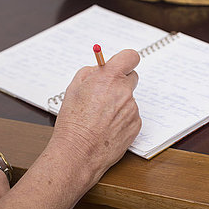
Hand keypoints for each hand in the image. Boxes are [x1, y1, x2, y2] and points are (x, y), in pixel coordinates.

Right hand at [51, 49, 141, 183]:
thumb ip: (91, 72)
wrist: (78, 152)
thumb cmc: (73, 122)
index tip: (121, 64)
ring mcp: (132, 109)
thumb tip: (100, 68)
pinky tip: (107, 126)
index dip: (125, 60)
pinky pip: (131, 115)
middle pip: (132, 77)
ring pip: (129, 98)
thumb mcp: (74, 87)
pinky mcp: (136, 125)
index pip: (130, 56)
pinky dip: (122, 118)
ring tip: (100, 116)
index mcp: (109, 78)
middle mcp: (124, 91)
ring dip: (119, 102)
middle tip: (105, 92)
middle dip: (120, 81)